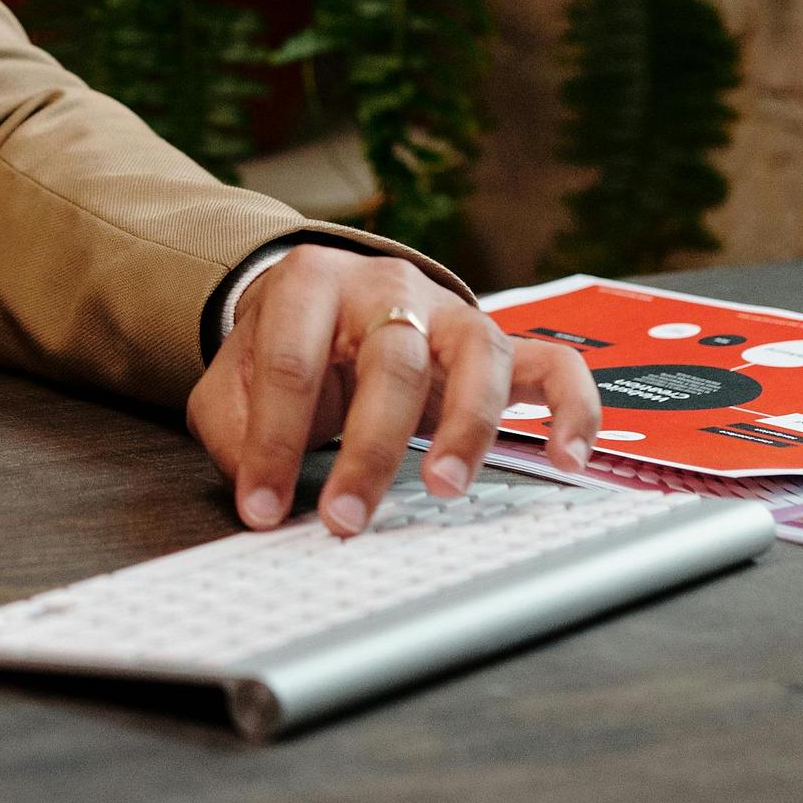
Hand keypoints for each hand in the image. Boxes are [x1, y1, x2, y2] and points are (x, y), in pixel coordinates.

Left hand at [185, 248, 599, 536]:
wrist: (327, 301)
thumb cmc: (284, 345)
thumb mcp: (231, 377)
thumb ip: (233, 429)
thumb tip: (260, 496)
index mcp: (310, 284)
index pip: (291, 362)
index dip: (274, 441)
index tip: (264, 506)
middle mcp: (389, 288)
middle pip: (392, 361)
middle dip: (368, 449)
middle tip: (346, 518)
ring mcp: (451, 314)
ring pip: (478, 356)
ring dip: (467, 427)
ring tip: (445, 486)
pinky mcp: (500, 344)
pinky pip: (555, 366)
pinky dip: (571, 410)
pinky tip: (565, 459)